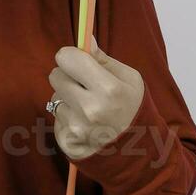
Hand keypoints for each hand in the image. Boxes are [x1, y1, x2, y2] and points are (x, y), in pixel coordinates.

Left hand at [48, 37, 144, 160]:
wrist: (141, 155)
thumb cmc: (135, 110)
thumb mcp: (130, 80)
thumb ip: (103, 59)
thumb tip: (85, 39)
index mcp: (108, 89)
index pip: (67, 58)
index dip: (71, 56)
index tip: (77, 59)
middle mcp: (90, 110)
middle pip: (56, 76)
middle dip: (68, 76)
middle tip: (85, 85)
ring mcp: (77, 129)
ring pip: (55, 98)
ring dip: (68, 100)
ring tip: (89, 109)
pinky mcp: (67, 143)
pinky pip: (56, 119)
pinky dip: (68, 118)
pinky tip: (86, 125)